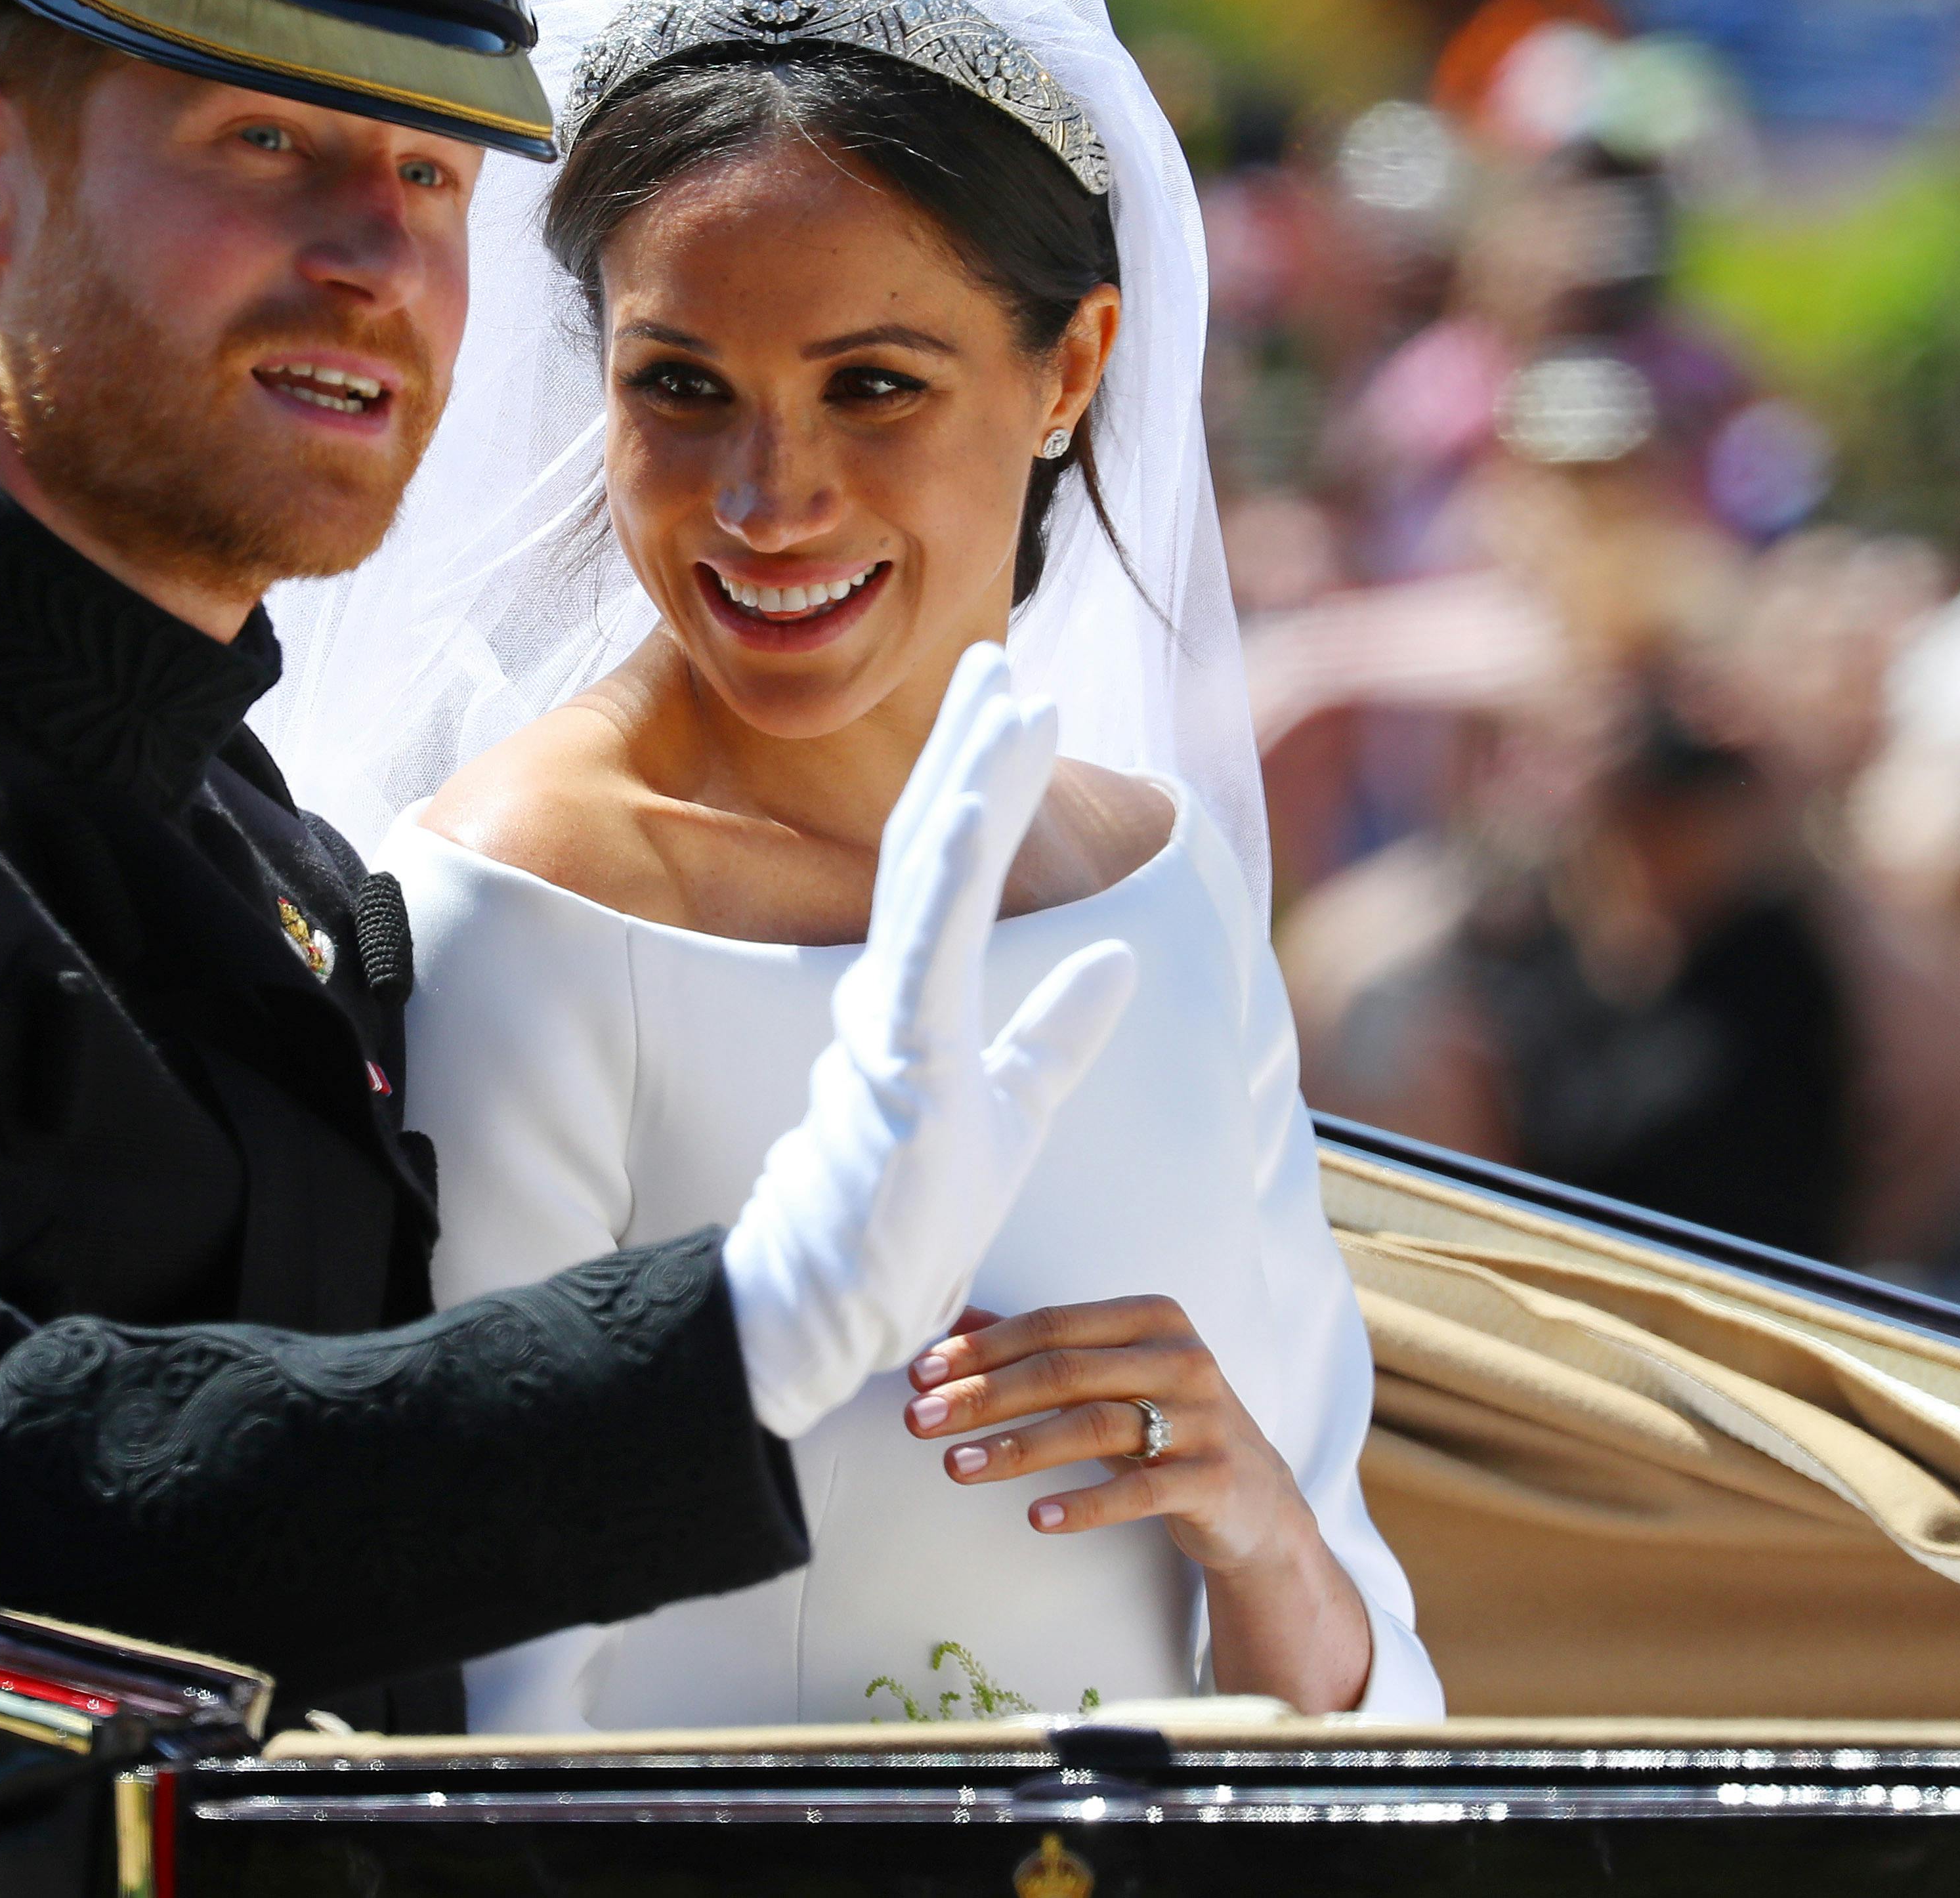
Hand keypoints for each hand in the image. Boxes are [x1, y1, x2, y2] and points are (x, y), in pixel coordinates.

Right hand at [721, 646, 1136, 1438]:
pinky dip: (948, 871)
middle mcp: (893, 988)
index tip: (1023, 700)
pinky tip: (972, 805)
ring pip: (929, 873)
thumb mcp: (1013, 1108)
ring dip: (969, 778)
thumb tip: (1115, 955)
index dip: (988, 776)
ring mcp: (890, 1019)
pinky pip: (923, 948)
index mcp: (917, 994)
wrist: (844, 1305)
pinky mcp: (897, 1060)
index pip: (955, 864)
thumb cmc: (909, 1217)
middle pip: (934, 841)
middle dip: (970, 744)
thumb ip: (1058, 1032)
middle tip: (998, 654)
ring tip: (1003, 698)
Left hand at [906, 1295, 1372, 1712]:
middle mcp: (1182, 1359)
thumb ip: (1042, 1346)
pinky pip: (1140, 1491)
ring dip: (1017, 1448)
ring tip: (956, 1468)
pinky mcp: (1215, 1479)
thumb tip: (956, 1321)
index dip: (980, 1348)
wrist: (1254, 1500)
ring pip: (1095, 1426)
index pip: (1050, 1325)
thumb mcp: (1109, 1377)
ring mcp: (1204, 1419)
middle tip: (919, 1421)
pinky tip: (1035, 1517)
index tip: (920, 1373)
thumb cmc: (1164, 1423)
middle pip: (1064, 1372)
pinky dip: (1083, 1503)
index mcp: (1151, 1319)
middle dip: (983, 1396)